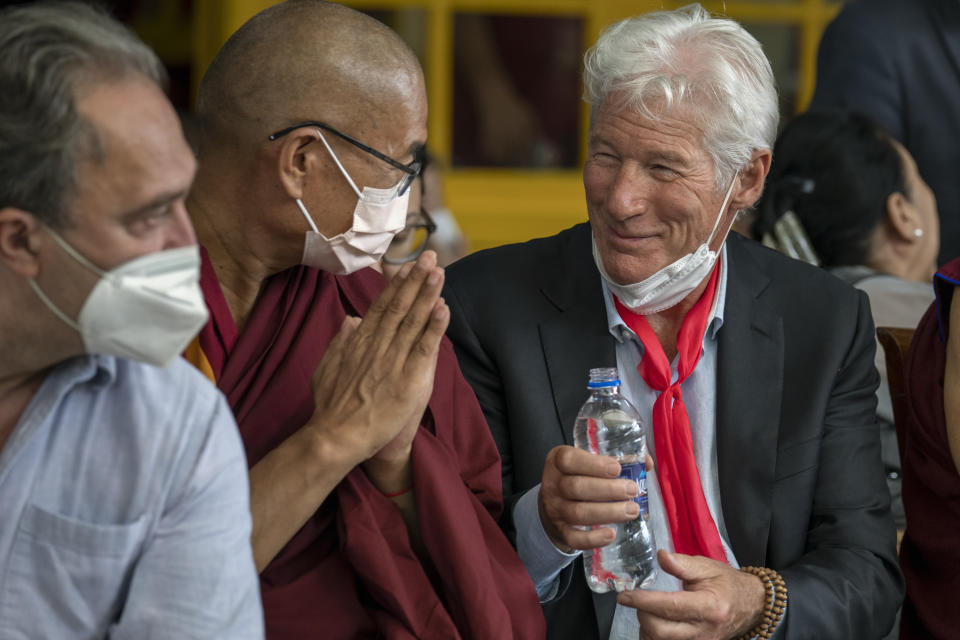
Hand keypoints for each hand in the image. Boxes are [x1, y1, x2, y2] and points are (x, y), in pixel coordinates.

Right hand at [306, 251, 448, 490]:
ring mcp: (392, 362)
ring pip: (413, 322)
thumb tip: (351, 319)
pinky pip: (424, 349)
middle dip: (416, 279)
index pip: (382, 306)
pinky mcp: (407, 380)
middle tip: (430, 256)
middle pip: (400, 306)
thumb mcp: (327, 366)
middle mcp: (377, 346)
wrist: (335, 438)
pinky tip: (443, 308)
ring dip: (427, 295)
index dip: (398, 284)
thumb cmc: (331, 407)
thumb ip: (340, 341)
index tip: (409, 265)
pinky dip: (435, 328)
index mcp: (359, 341)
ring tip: (439, 272)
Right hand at [538, 445, 643, 551]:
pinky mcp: (561, 531)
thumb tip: (647, 462)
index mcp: (558, 461)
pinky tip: (611, 534)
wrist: (555, 503)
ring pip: (578, 513)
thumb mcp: (589, 461)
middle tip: (632, 490)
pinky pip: (574, 538)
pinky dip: (594, 539)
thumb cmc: (580, 477)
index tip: (617, 468)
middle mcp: (553, 484)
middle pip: (576, 487)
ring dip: (608, 512)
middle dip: (608, 490)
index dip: (593, 465)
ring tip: (632, 510)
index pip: (569, 460)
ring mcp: (555, 509)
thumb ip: (616, 458)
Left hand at [617, 550, 764, 639]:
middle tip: (636, 601)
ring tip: (646, 611)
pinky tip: (654, 623)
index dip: (643, 602)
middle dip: (642, 615)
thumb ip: (681, 563)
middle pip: (660, 632)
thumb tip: (660, 556)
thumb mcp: (707, 567)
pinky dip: (654, 636)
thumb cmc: (728, 584)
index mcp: (708, 607)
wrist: (752, 605)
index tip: (625, 596)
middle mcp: (704, 630)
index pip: (669, 607)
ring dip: (646, 628)